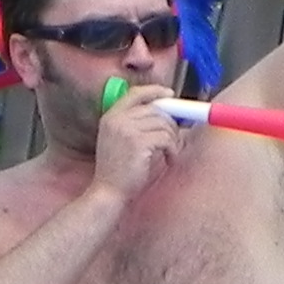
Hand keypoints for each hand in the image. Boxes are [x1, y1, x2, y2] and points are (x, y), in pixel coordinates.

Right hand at [88, 85, 187, 202]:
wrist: (108, 192)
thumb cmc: (117, 171)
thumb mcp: (119, 141)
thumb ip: (134, 124)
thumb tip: (164, 114)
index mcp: (110, 117)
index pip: (135, 93)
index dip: (155, 91)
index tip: (169, 95)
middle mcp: (117, 120)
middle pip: (155, 108)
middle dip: (171, 122)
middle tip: (175, 138)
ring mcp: (127, 130)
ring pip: (164, 123)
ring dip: (173, 139)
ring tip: (171, 153)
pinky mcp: (138, 143)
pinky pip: (166, 138)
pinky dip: (173, 149)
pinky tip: (169, 159)